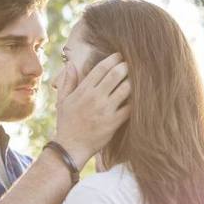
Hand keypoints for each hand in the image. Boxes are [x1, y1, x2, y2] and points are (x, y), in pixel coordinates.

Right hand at [53, 52, 130, 167]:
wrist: (70, 147)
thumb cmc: (67, 123)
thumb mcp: (63, 101)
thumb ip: (68, 81)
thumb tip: (71, 63)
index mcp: (83, 90)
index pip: (101, 68)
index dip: (112, 59)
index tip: (119, 56)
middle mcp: (95, 97)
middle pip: (116, 74)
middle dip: (126, 66)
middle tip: (132, 64)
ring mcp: (105, 110)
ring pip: (125, 89)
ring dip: (133, 82)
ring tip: (138, 79)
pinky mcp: (114, 122)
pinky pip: (130, 107)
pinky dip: (136, 101)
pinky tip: (140, 98)